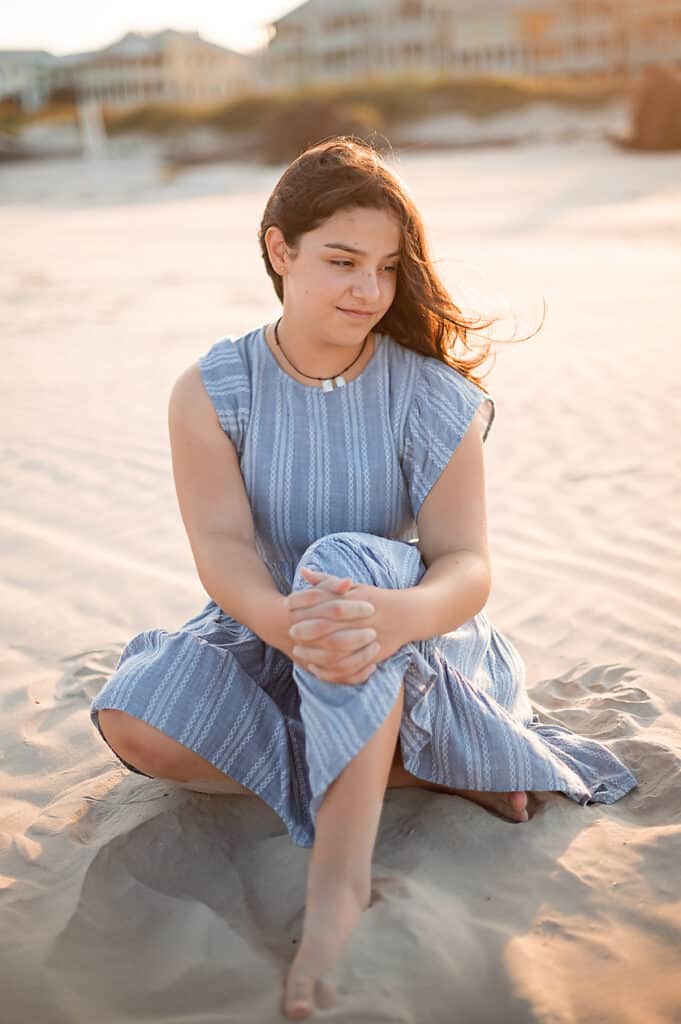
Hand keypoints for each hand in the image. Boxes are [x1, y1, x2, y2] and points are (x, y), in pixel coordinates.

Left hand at [284, 566, 406, 684]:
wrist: (407, 615)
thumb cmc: (376, 599)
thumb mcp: (353, 586)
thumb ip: (326, 581)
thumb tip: (303, 572)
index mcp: (353, 600)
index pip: (323, 603)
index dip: (304, 609)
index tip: (290, 611)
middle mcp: (359, 619)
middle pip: (326, 627)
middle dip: (306, 631)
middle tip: (292, 633)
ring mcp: (365, 638)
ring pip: (334, 649)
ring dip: (314, 652)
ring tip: (299, 651)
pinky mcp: (371, 654)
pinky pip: (347, 666)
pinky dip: (330, 669)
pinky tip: (316, 667)